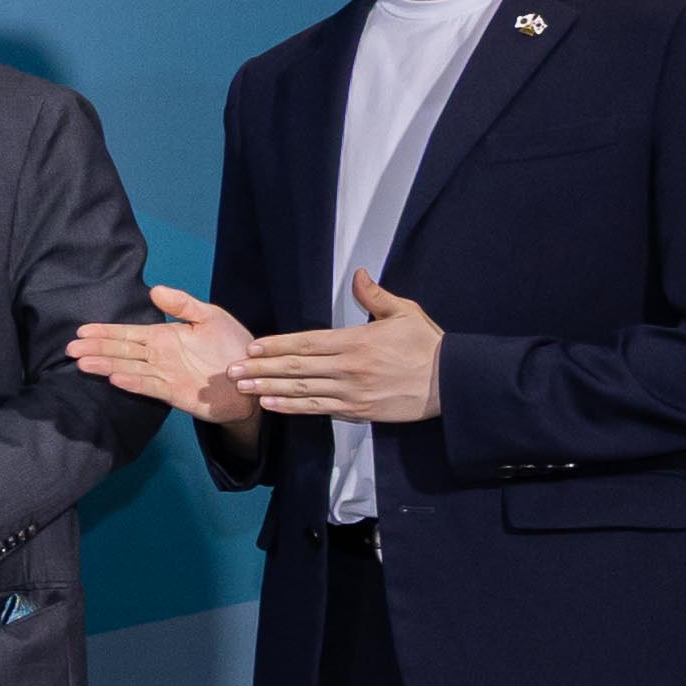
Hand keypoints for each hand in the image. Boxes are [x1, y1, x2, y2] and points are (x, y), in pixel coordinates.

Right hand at [64, 283, 261, 432]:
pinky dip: (133, 382)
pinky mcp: (175, 394)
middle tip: (71, 348)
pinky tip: (115, 378)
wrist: (253, 377)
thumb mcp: (210, 316)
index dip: (105, 332)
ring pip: (129, 368)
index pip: (128, 333)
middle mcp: (158, 357)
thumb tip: (155, 289)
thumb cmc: (232, 345)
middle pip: (122, 351)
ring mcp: (165, 376)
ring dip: (106, 366)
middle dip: (97, 349)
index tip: (82, 331)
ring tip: (84, 363)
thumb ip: (183, 304)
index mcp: (163, 337)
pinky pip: (150, 386)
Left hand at [243, 271, 448, 424]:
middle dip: (260, 369)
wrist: (453, 383)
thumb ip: (375, 296)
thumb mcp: (405, 312)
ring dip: (269, 389)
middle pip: (296, 368)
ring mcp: (353, 393)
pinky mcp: (359, 411)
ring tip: (243, 388)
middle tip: (232, 371)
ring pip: (302, 391)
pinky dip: (293, 408)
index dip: (276, 345)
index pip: (307, 343)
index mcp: (356, 342)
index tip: (252, 347)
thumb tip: (358, 275)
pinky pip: (320, 410)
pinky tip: (272, 405)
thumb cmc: (429, 346)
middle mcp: (350, 368)